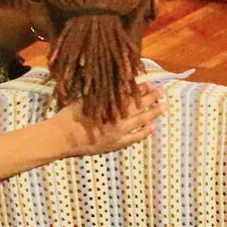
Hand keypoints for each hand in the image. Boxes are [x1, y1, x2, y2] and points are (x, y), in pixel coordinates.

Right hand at [51, 82, 165, 155]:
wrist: (62, 138)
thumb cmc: (70, 115)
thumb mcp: (85, 99)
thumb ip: (100, 93)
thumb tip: (113, 84)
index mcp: (108, 104)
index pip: (128, 94)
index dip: (140, 88)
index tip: (149, 82)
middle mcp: (116, 118)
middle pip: (138, 105)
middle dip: (151, 97)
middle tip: (163, 90)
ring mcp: (118, 132)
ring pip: (141, 121)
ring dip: (153, 113)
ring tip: (165, 106)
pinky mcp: (115, 144)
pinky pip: (134, 138)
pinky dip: (145, 132)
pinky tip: (153, 127)